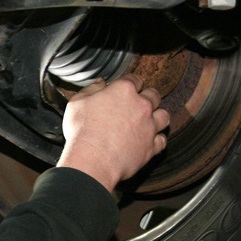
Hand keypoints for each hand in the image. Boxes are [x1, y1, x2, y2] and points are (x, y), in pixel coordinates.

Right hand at [58, 74, 169, 191]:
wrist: (91, 161)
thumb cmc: (82, 132)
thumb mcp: (77, 103)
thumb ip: (90, 89)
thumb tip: (100, 83)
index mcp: (123, 91)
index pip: (134, 79)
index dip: (129, 83)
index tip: (124, 90)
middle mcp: (141, 106)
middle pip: (153, 95)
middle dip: (146, 97)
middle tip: (136, 105)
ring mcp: (149, 127)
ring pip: (163, 116)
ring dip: (157, 116)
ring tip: (147, 121)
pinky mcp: (151, 147)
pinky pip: (161, 140)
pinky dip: (156, 140)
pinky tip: (148, 140)